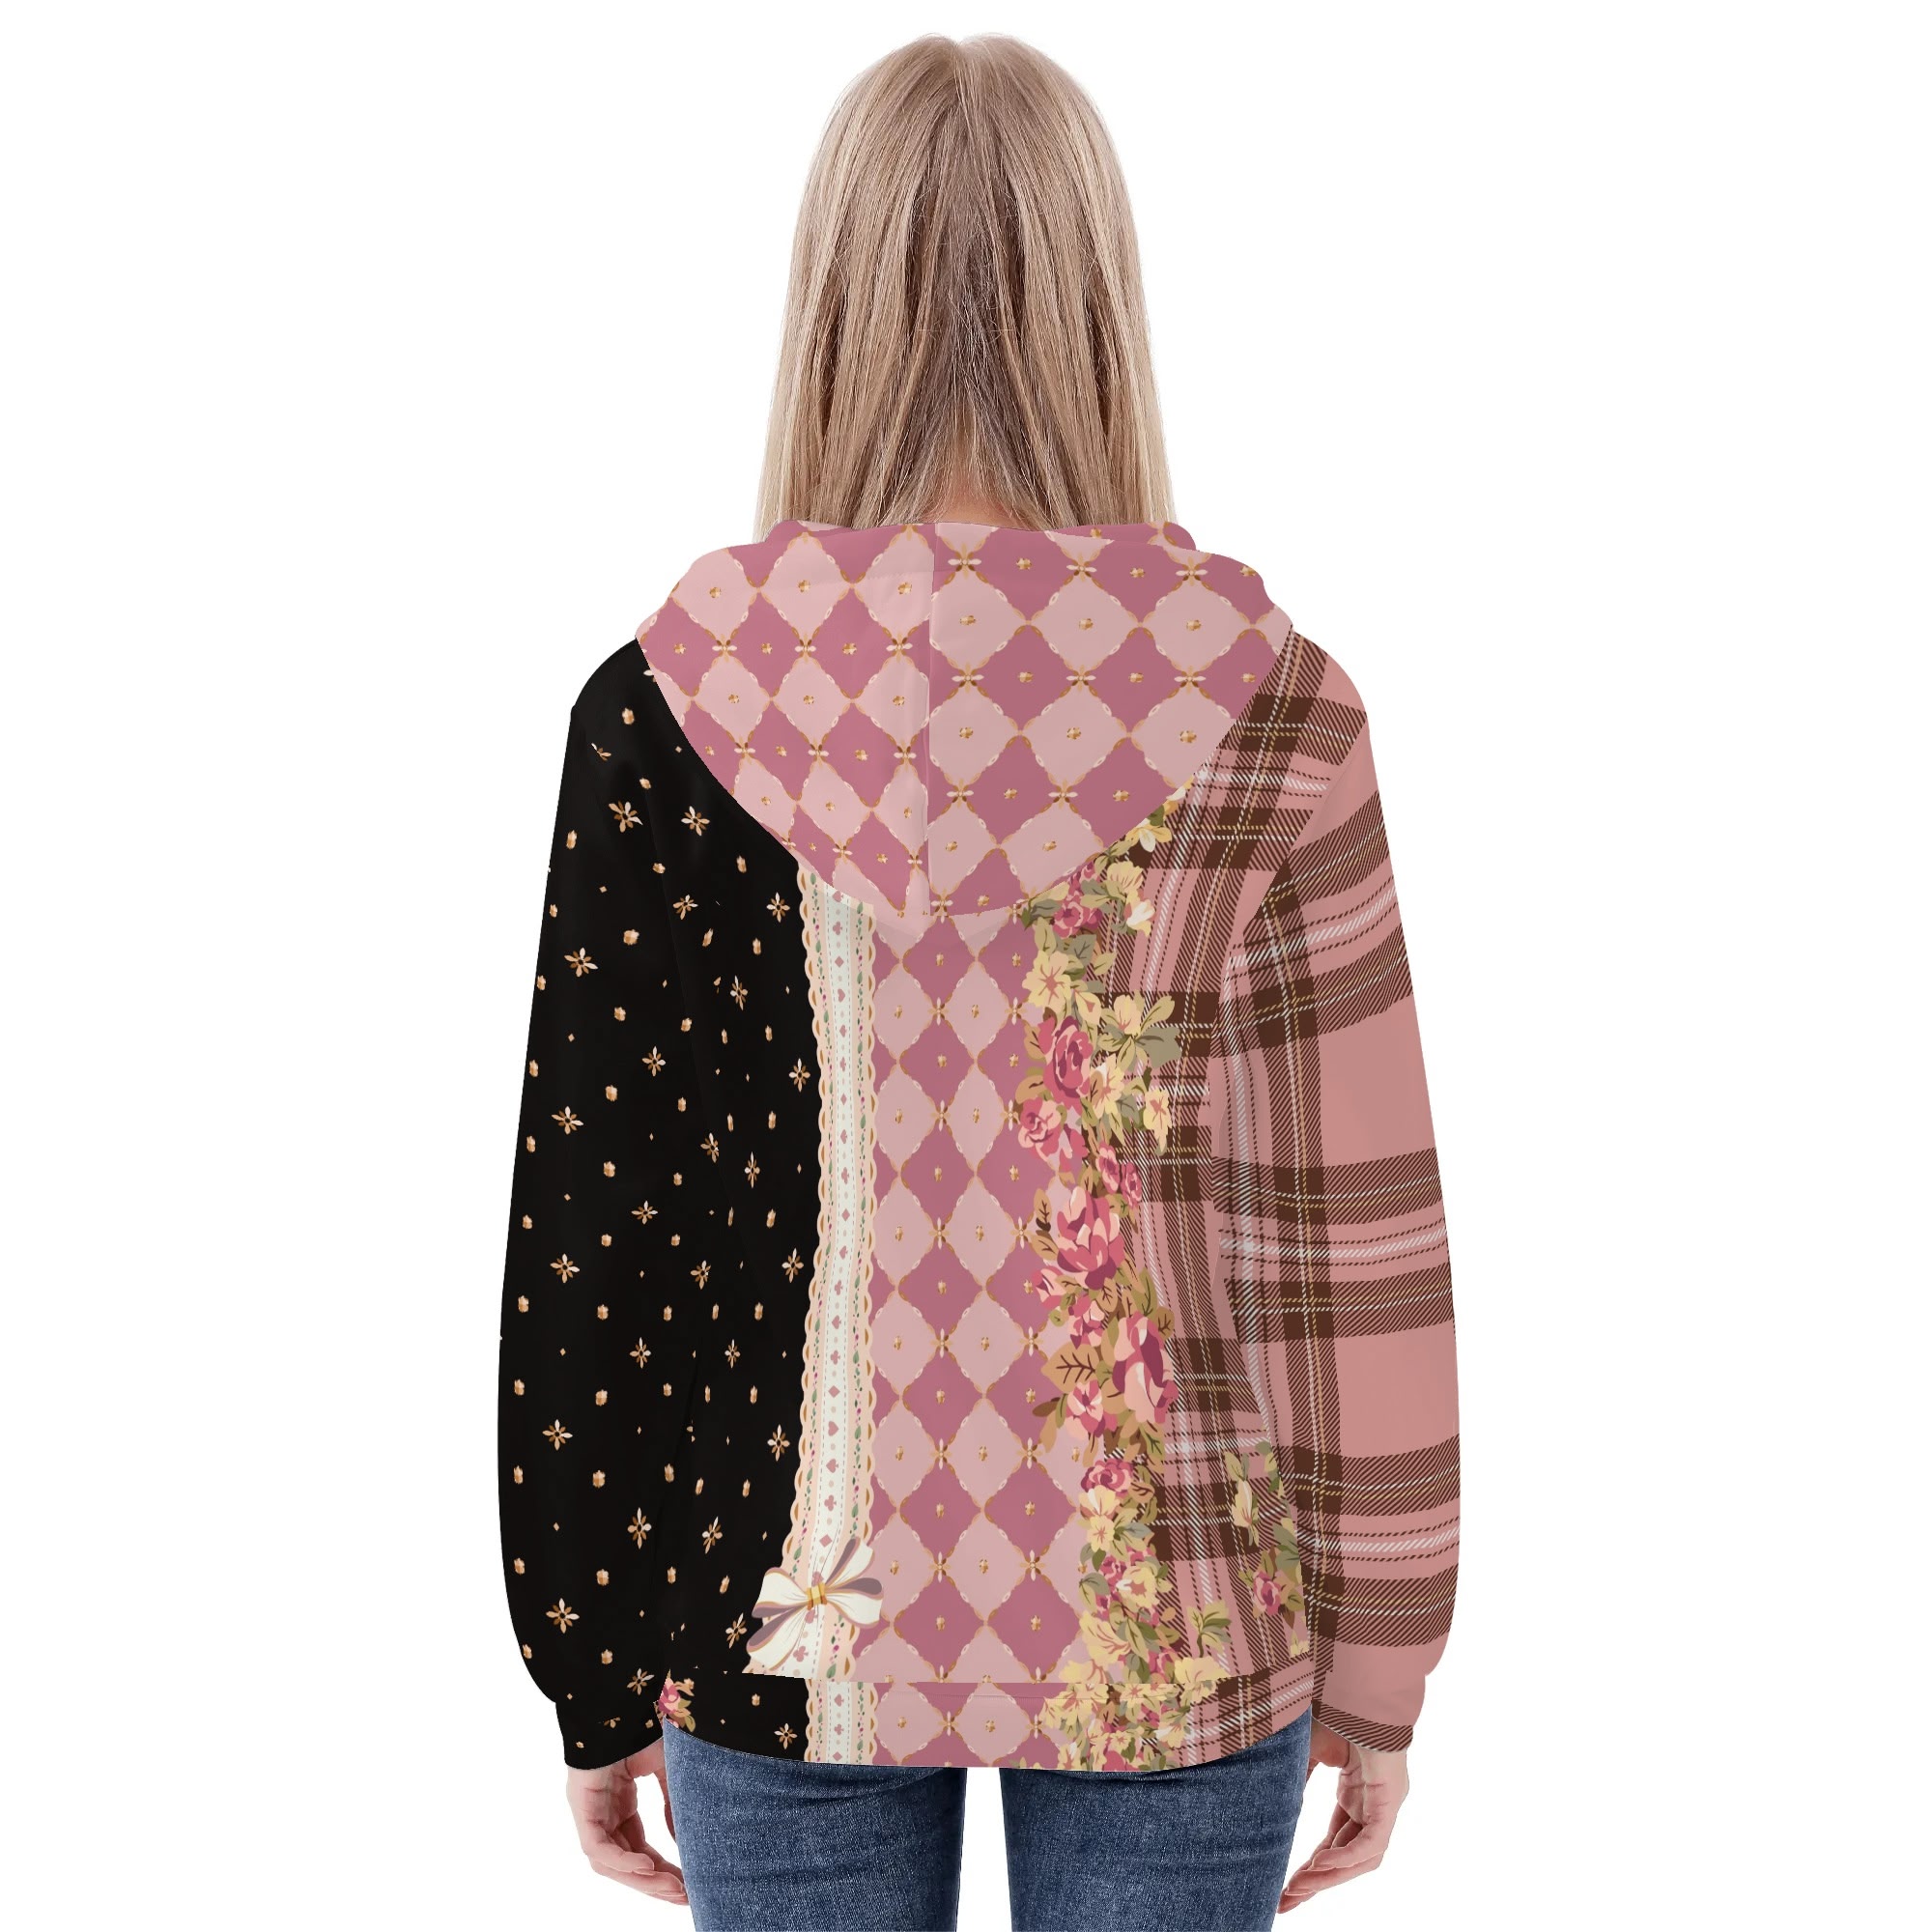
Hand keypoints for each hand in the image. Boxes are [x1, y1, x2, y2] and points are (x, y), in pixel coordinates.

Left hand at [565, 1739, 686, 1904]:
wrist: (620, 1701)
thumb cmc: (642, 1725)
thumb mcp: (668, 1769)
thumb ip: (674, 1804)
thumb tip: (686, 1839)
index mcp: (621, 1805)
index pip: (640, 1849)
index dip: (662, 1870)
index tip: (688, 1885)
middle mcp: (604, 1814)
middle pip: (627, 1862)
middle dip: (655, 1883)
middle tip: (684, 1897)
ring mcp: (591, 1812)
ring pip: (612, 1863)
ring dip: (642, 1880)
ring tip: (672, 1889)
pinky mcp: (582, 1808)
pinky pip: (598, 1848)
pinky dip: (622, 1862)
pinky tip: (647, 1869)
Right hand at [1280, 1722, 1408, 1911]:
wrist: (1354, 1684)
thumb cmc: (1333, 1709)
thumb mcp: (1305, 1752)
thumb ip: (1295, 1782)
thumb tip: (1276, 1812)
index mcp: (1356, 1793)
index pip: (1334, 1842)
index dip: (1311, 1867)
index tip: (1285, 1886)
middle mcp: (1373, 1804)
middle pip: (1346, 1858)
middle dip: (1316, 1882)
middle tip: (1286, 1902)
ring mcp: (1383, 1804)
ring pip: (1361, 1858)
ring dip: (1329, 1878)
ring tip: (1298, 1889)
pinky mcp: (1389, 1801)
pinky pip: (1371, 1843)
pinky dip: (1345, 1858)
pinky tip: (1319, 1866)